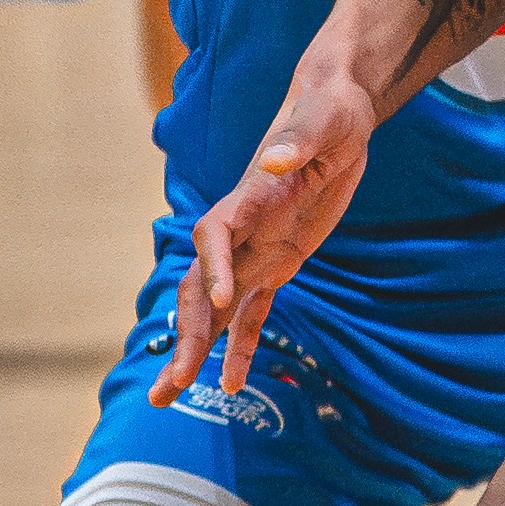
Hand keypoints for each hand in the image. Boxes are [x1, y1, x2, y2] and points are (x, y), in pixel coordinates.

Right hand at [151, 66, 377, 402]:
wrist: (335, 111)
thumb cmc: (327, 109)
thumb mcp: (322, 120)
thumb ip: (296, 140)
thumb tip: (275, 158)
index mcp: (246, 197)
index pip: (213, 236)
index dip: (212, 268)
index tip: (219, 301)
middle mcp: (242, 230)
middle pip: (201, 288)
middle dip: (187, 335)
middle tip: (171, 384)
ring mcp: (257, 251)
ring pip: (217, 311)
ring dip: (196, 351)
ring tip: (169, 397)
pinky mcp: (279, 263)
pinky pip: (254, 313)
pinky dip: (242, 346)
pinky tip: (231, 384)